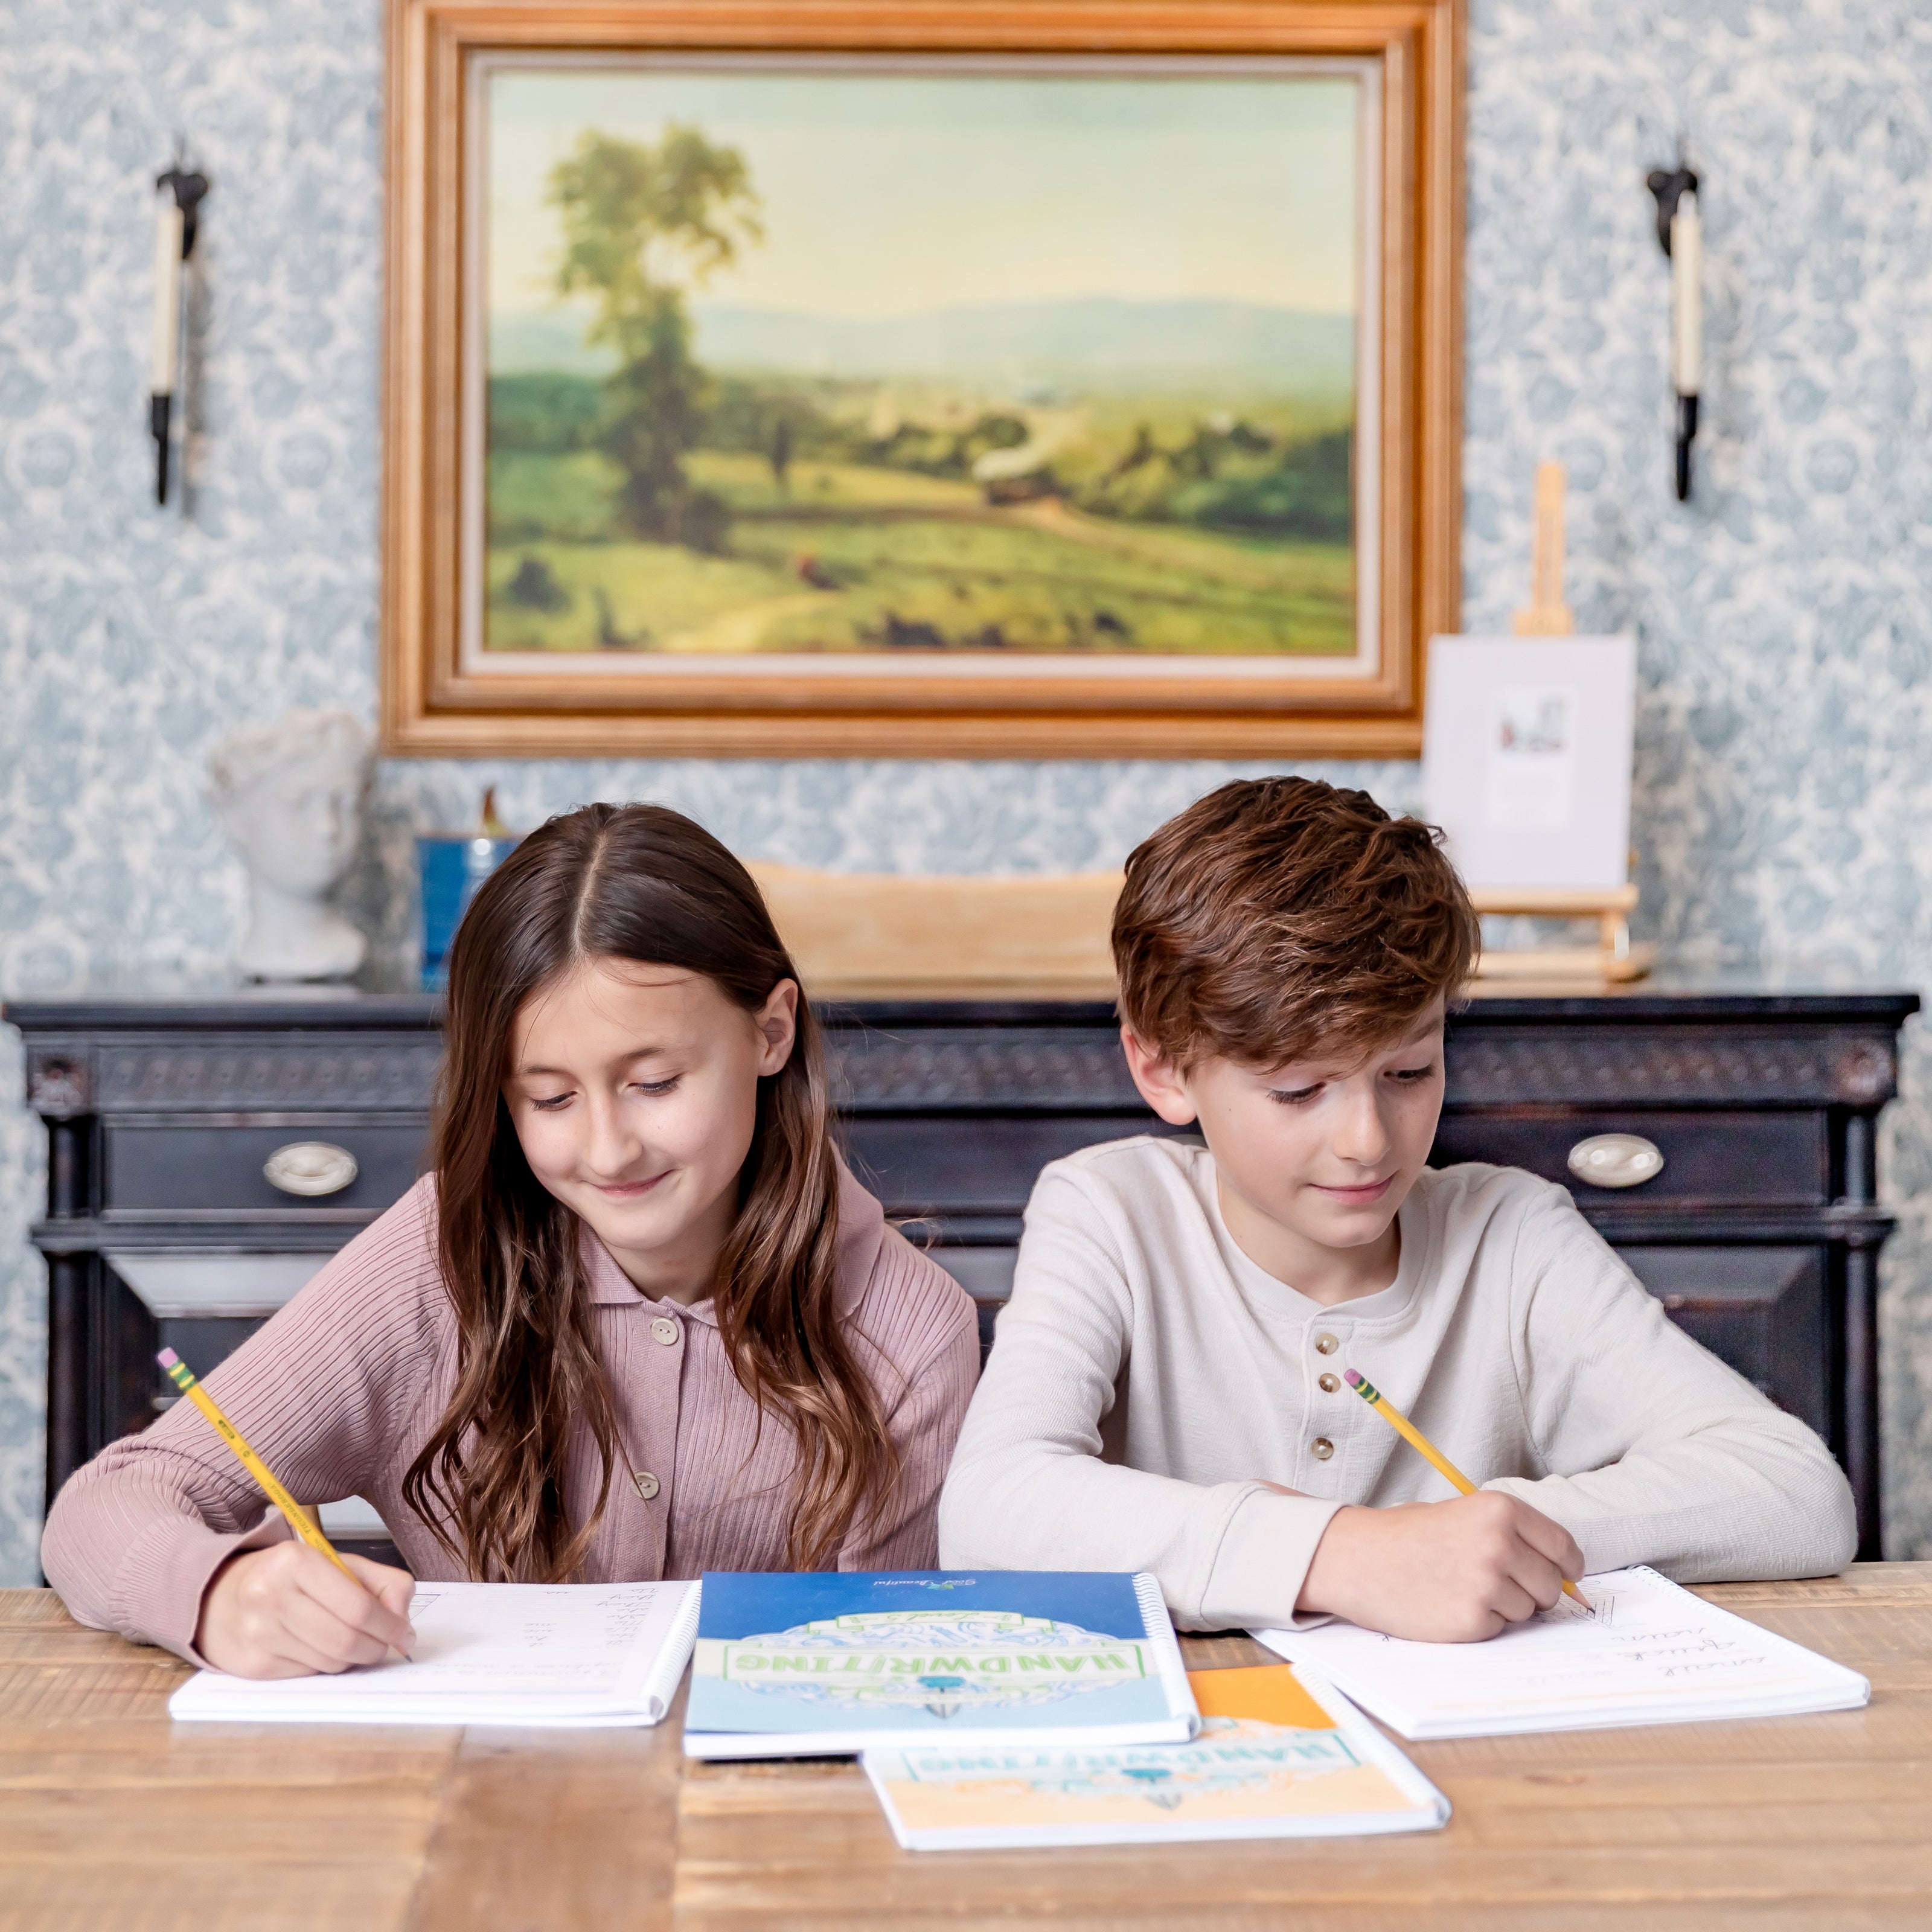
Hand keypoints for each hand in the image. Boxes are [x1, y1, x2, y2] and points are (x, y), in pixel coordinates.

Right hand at [196, 1543, 416, 1678]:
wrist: (217, 1596)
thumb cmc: (288, 1578)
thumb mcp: (335, 1564)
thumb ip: (382, 1583)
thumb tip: (402, 1622)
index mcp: (296, 1562)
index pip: (358, 1606)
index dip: (390, 1626)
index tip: (405, 1635)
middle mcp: (271, 1596)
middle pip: (346, 1639)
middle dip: (376, 1648)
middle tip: (386, 1646)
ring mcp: (258, 1633)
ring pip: (329, 1662)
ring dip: (352, 1658)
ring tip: (351, 1643)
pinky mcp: (252, 1665)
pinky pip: (308, 1675)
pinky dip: (324, 1666)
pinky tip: (317, 1649)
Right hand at [1296, 1491, 1585, 1641]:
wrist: (1357, 1558)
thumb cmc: (1407, 1536)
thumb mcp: (1463, 1515)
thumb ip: (1512, 1537)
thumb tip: (1565, 1578)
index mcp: (1499, 1510)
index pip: (1563, 1547)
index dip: (1567, 1566)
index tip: (1564, 1575)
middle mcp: (1498, 1544)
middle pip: (1551, 1585)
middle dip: (1532, 1590)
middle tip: (1493, 1582)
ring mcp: (1486, 1584)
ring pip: (1527, 1611)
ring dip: (1503, 1607)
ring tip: (1460, 1588)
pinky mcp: (1471, 1620)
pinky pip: (1500, 1629)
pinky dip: (1480, 1623)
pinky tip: (1448, 1604)